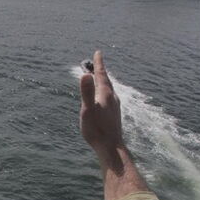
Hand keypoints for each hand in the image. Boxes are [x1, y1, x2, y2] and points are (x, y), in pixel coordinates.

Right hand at [80, 50, 124, 164]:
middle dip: (101, 71)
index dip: (99, 63)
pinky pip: (110, 98)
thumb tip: (85, 75)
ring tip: (100, 78)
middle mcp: (112, 98)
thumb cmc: (97, 130)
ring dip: (104, 82)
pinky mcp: (114, 114)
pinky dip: (105, 92)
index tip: (98, 52)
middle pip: (106, 81)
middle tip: (98, 62)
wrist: (110, 146)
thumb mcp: (87, 110)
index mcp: (105, 94)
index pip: (101, 74)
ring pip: (109, 89)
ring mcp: (115, 106)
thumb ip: (86, 92)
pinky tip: (105, 99)